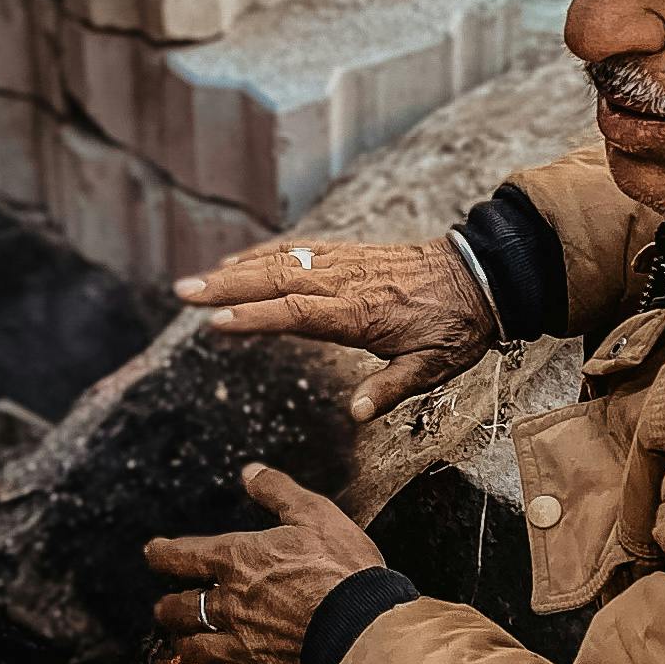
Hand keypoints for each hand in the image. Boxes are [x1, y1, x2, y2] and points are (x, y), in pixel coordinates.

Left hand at [142, 464, 381, 663]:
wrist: (362, 631)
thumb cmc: (342, 571)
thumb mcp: (314, 515)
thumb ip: (278, 492)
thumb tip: (251, 472)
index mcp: (237, 562)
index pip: (183, 556)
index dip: (163, 554)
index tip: (153, 553)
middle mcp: (230, 606)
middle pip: (181, 610)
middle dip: (169, 608)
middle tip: (165, 609)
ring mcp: (243, 646)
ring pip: (199, 649)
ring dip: (189, 644)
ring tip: (185, 645)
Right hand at [174, 236, 496, 419]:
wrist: (481, 276)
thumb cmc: (456, 326)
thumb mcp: (433, 366)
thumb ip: (390, 387)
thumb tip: (356, 413)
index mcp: (361, 313)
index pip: (298, 314)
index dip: (256, 318)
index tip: (218, 323)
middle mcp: (346, 283)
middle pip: (277, 281)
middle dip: (227, 287)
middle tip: (183, 293)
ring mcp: (346, 264)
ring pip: (282, 262)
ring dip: (236, 269)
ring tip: (198, 281)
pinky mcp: (349, 255)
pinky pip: (300, 250)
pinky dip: (265, 254)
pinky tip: (240, 262)